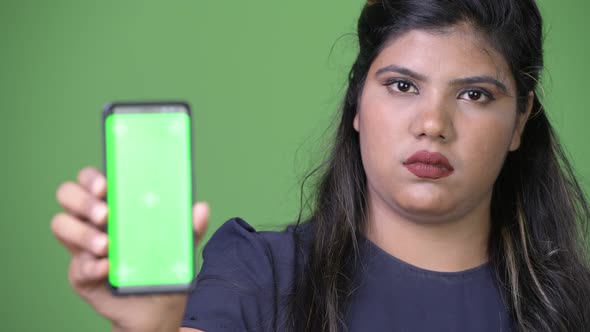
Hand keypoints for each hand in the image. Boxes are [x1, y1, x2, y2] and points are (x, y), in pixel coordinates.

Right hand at [51, 166, 208, 331]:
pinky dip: (91, 266)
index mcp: (116, 204)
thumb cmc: (163, 266)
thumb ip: (190, 227)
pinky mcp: (81, 273)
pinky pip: (76, 265)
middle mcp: (94, 220)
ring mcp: (83, 246)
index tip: (106, 185)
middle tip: (106, 215)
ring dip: (82, 233)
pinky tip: (107, 268)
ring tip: (107, 246)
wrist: (156, 306)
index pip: (92, 179)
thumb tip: (201, 208)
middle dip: (83, 201)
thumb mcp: (180, 245)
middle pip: (68, 195)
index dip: (92, 177)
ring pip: (61, 225)